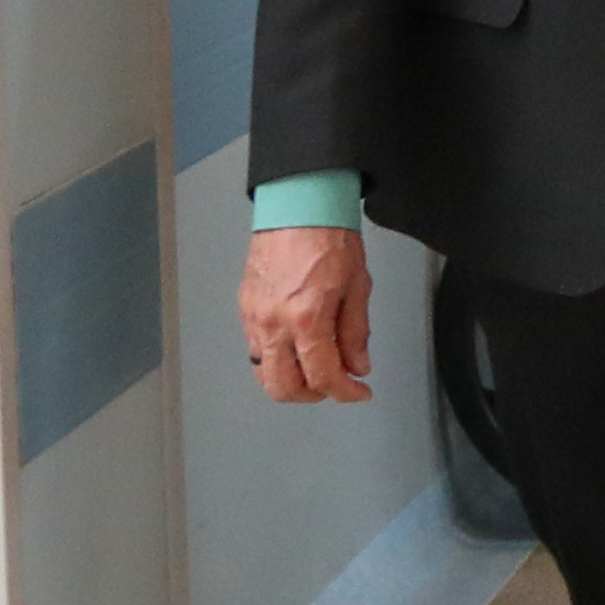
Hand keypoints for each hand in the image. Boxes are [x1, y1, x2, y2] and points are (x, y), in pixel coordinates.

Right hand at [242, 225, 373, 405]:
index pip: (323, 376)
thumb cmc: (329, 238)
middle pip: (282, 387)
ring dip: (290, 381)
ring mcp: (254, 317)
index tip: (359, 392)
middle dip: (312, 396)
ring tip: (317, 370)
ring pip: (262, 372)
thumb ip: (356, 333)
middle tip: (335, 386)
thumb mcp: (358, 288)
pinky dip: (275, 360)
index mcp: (306, 319)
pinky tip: (297, 348)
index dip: (345, 392)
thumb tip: (358, 365)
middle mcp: (274, 323)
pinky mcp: (245, 308)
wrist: (298, 208)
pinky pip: (255, 349)